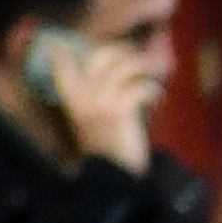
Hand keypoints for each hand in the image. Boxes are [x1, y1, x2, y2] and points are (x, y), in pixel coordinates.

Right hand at [48, 31, 163, 172]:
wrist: (113, 180)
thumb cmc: (107, 151)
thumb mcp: (91, 122)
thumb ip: (94, 97)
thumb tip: (113, 71)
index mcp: (72, 100)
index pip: (62, 64)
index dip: (65, 50)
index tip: (69, 42)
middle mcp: (83, 97)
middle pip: (102, 55)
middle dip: (125, 50)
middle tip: (140, 55)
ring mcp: (101, 102)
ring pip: (124, 66)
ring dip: (146, 64)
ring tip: (158, 68)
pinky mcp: (121, 111)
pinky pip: (139, 86)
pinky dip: (153, 89)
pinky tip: (158, 96)